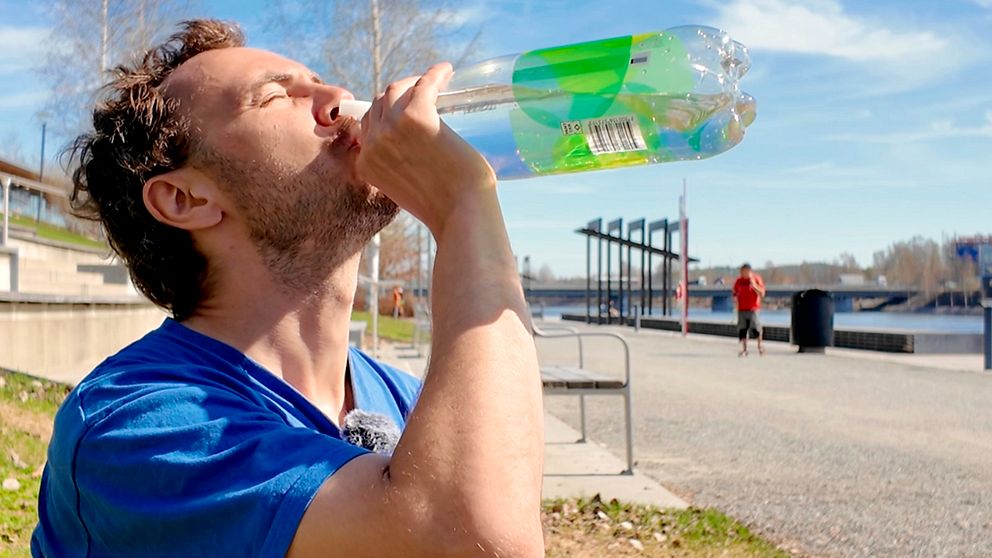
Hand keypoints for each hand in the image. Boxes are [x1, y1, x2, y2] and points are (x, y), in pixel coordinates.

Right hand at [355, 63, 496, 234]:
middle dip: (398, 94)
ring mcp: (392, 129)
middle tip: (420, 91)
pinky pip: (424, 84)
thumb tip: (413, 146)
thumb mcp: (408, 189)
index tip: (402, 107)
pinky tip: (446, 71)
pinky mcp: (417, 116)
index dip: (385, 113)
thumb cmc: (445, 207)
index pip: (368, 125)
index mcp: (366, 164)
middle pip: (380, 104)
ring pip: (397, 90)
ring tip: (433, 80)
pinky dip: (435, 74)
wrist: (461, 215)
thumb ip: (399, 168)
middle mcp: (373, 144)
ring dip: (414, 81)